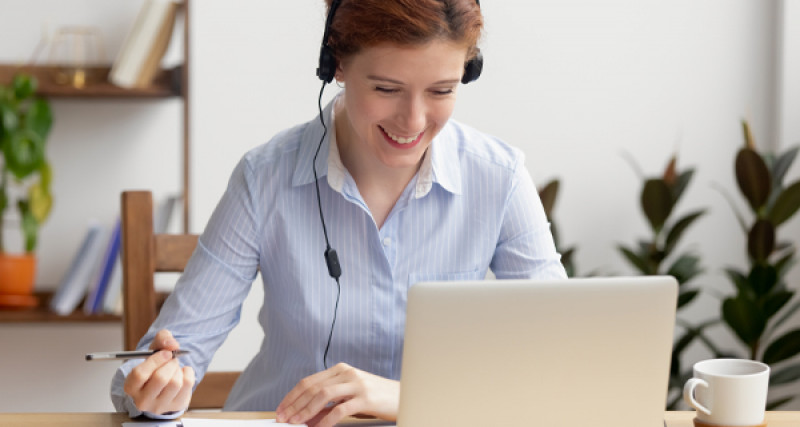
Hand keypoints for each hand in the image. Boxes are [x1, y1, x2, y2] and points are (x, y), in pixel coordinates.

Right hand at [123, 329, 194, 414]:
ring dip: (178, 369)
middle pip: (160, 379)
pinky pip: (188, 384)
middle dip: (170, 363)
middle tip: (171, 359)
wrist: (164, 383)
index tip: (165, 353)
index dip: (155, 360)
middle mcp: (142, 400)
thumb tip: (173, 345)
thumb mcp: (154, 349)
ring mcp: (160, 406)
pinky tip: (182, 374)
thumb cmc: (155, 365)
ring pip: (175, 382)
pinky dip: (188, 372)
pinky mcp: (176, 405)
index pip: (140, 374)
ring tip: (174, 368)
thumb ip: (162, 339)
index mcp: (131, 387)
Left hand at [275, 363, 398, 426]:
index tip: (281, 409)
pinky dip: (325, 421)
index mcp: (340, 370)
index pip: (309, 381)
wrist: (403, 397)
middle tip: (283, 418)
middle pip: (312, 387)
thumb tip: (307, 417)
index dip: (292, 396)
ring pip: (323, 395)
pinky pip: (340, 410)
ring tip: (296, 423)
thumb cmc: (375, 398)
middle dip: (294, 404)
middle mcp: (347, 373)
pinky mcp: (365, 398)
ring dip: (305, 411)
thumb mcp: (349, 398)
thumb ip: (329, 405)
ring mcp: (356, 384)